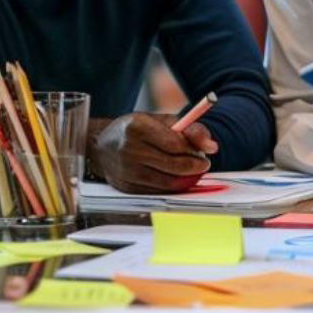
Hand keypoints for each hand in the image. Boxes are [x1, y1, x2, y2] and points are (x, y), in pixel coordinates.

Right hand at [90, 113, 217, 193]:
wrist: (101, 146)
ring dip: (185, 179)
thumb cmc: (136, 130)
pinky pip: (157, 192)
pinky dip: (171, 188)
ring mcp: (125, 170)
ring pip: (167, 182)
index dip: (194, 151)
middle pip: (173, 165)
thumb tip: (212, 147)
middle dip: (194, 167)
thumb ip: (190, 129)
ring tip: (191, 171)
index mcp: (137, 126)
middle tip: (202, 165)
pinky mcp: (125, 187)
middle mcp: (128, 148)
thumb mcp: (161, 120)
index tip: (205, 154)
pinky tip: (175, 179)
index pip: (175, 144)